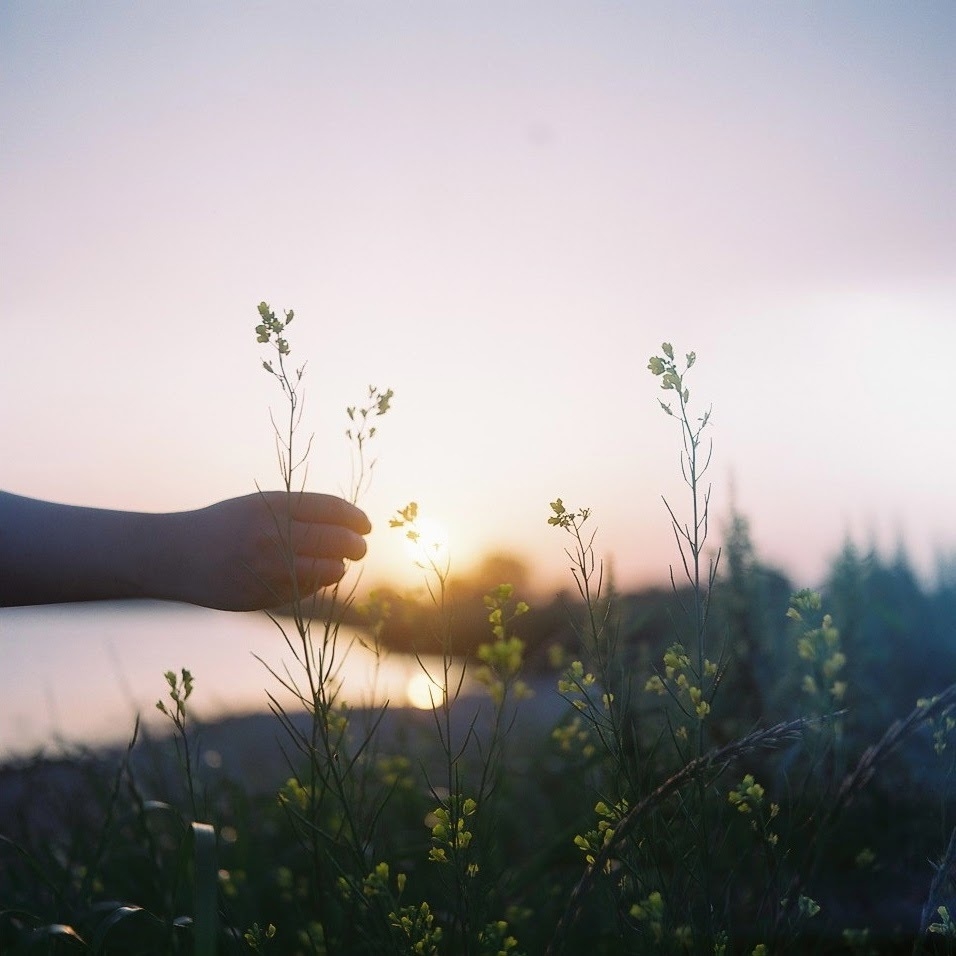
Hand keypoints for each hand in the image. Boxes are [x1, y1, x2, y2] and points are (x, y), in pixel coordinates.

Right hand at [169, 491, 371, 610]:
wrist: (176, 555)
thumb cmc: (226, 526)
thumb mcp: (260, 505)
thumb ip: (299, 512)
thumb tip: (348, 525)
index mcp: (274, 505)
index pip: (332, 509)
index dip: (356, 517)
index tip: (366, 524)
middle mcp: (274, 534)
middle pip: (338, 540)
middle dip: (357, 545)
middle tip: (361, 547)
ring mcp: (270, 566)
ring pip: (330, 569)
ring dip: (340, 566)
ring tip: (339, 563)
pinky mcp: (266, 594)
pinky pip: (309, 590)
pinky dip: (317, 583)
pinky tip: (310, 577)